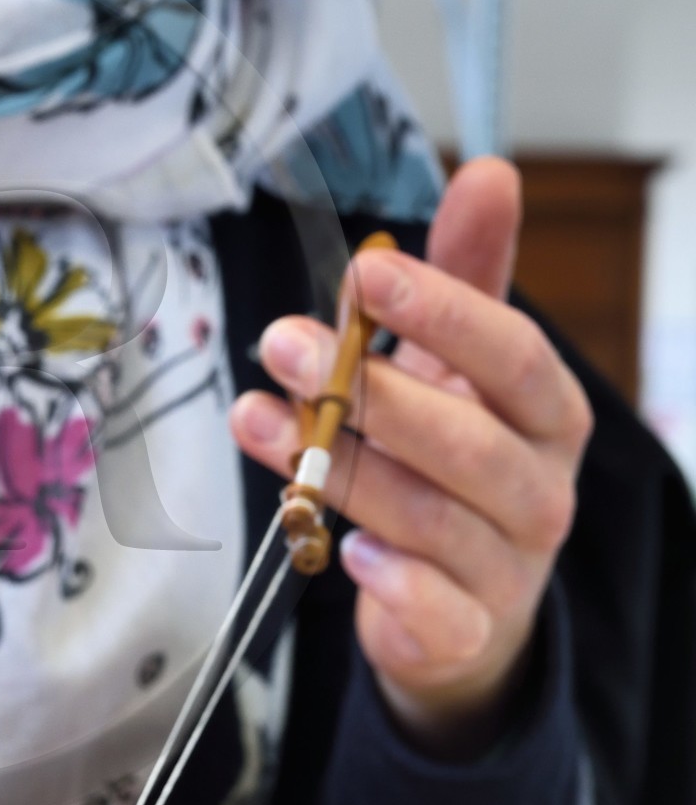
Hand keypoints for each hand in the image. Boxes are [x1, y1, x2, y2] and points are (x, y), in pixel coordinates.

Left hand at [230, 158, 591, 753]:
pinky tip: (342, 547)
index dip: (445, 314)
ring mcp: (507, 568)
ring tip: (257, 418)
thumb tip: (492, 171)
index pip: (513, 357)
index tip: (366, 277)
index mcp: (548, 414)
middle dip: (369, 392)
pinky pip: (437, 612)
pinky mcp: (466, 633)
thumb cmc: (453, 462)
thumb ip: (467, 276)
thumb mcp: (457, 366)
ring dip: (340, 468)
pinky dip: (392, 584)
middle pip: (468, 443)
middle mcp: (540, 491)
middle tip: (281, 344)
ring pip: (431, 518)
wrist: (462, 609)